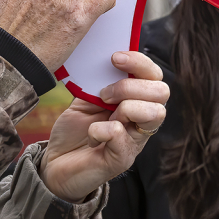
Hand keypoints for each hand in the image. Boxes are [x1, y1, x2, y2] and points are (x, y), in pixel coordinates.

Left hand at [39, 51, 168, 201]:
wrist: (56, 163)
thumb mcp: (86, 97)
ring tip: (103, 111)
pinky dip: (103, 130)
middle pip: (162, 92)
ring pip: (155, 114)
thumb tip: (108, 56)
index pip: (155, 76)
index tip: (115, 58)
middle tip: (105, 93)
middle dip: (131, 85)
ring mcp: (135, 140)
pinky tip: (92, 134)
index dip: (140, 63)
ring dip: (126, 106)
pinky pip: (123, 137)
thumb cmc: (74, 130)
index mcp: (136, 100)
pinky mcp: (122, 159)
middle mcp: (142, 119)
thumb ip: (100, 80)